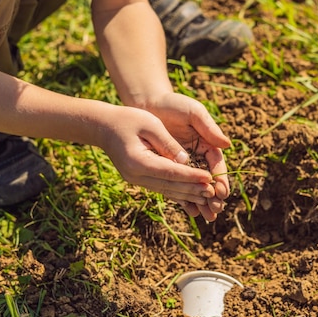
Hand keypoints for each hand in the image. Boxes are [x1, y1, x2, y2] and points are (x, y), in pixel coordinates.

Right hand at [98, 105, 223, 220]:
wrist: (103, 126)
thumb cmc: (128, 119)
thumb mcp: (150, 124)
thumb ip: (168, 143)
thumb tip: (186, 160)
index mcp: (138, 162)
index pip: (171, 172)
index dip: (192, 176)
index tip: (210, 179)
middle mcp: (136, 175)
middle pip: (170, 186)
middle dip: (193, 189)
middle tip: (213, 193)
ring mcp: (136, 180)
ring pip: (166, 190)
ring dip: (187, 194)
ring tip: (206, 197)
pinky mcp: (138, 179)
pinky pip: (161, 188)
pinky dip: (176, 193)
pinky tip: (190, 196)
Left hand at [140, 92, 231, 220]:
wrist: (148, 104)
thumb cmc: (173, 104)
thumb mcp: (193, 112)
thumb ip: (208, 127)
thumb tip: (227, 144)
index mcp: (208, 143)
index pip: (217, 165)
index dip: (221, 178)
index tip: (222, 191)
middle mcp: (198, 156)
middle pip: (209, 179)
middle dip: (214, 196)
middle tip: (217, 210)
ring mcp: (185, 163)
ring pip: (196, 186)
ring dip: (202, 202)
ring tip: (208, 218)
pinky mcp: (171, 168)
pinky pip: (179, 185)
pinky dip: (186, 199)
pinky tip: (192, 212)